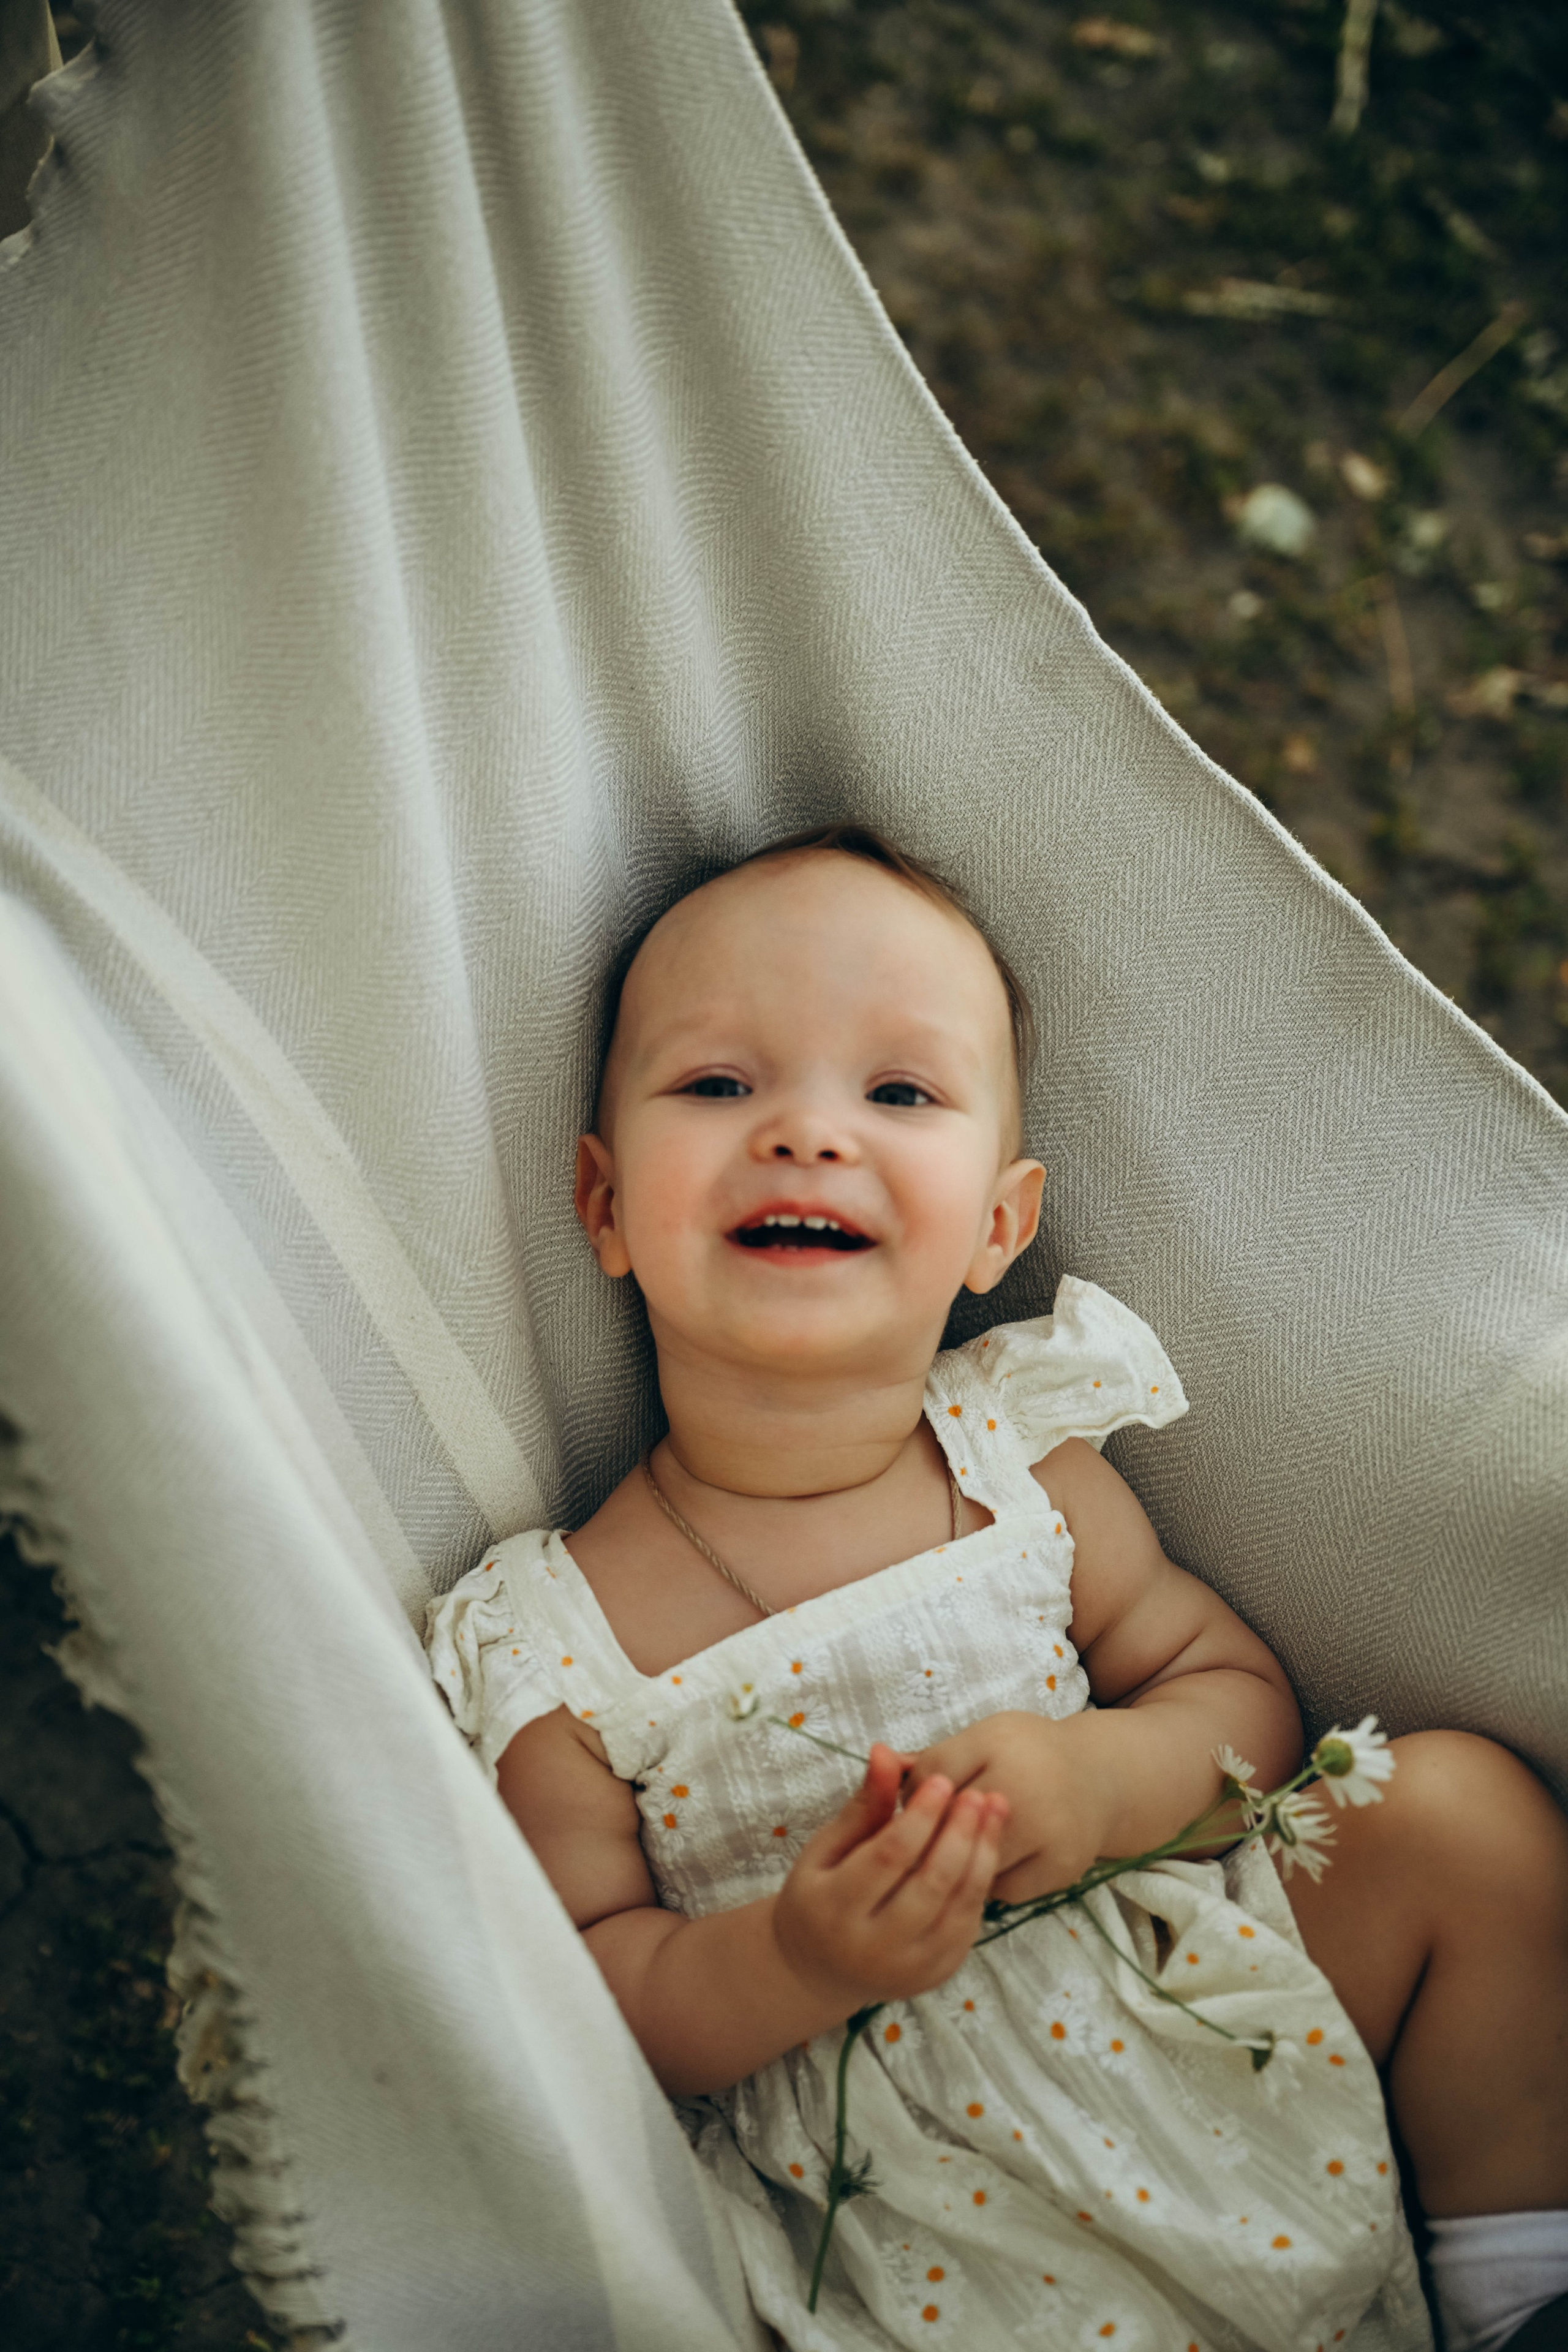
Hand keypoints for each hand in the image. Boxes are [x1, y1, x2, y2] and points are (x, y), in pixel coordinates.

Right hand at [772, 1744, 1007, 2009]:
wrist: (819, 1969)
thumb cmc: (819, 1895)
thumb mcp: (827, 1848)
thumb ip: (863, 1805)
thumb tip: (885, 1751)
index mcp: (834, 1908)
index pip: (888, 1857)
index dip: (919, 1816)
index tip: (942, 1780)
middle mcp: (871, 1947)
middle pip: (930, 1884)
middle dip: (959, 1834)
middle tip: (979, 1794)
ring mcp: (908, 1968)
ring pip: (957, 1907)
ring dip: (982, 1855)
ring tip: (995, 1813)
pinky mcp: (934, 1975)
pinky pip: (968, 1926)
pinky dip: (982, 1884)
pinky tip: (988, 1848)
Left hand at [905, 1712, 1113, 1904]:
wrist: (1100, 1778)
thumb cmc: (1028, 1754)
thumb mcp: (983, 1739)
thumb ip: (932, 1758)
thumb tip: (878, 1760)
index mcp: (998, 1744)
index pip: (931, 1778)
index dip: (913, 1795)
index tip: (912, 1804)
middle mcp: (1024, 1787)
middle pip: (950, 1826)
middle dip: (927, 1835)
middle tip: (915, 1842)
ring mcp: (1045, 1832)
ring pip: (973, 1864)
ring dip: (954, 1864)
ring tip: (944, 1858)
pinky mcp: (1060, 1868)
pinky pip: (1002, 1890)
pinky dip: (987, 1884)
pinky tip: (981, 1871)